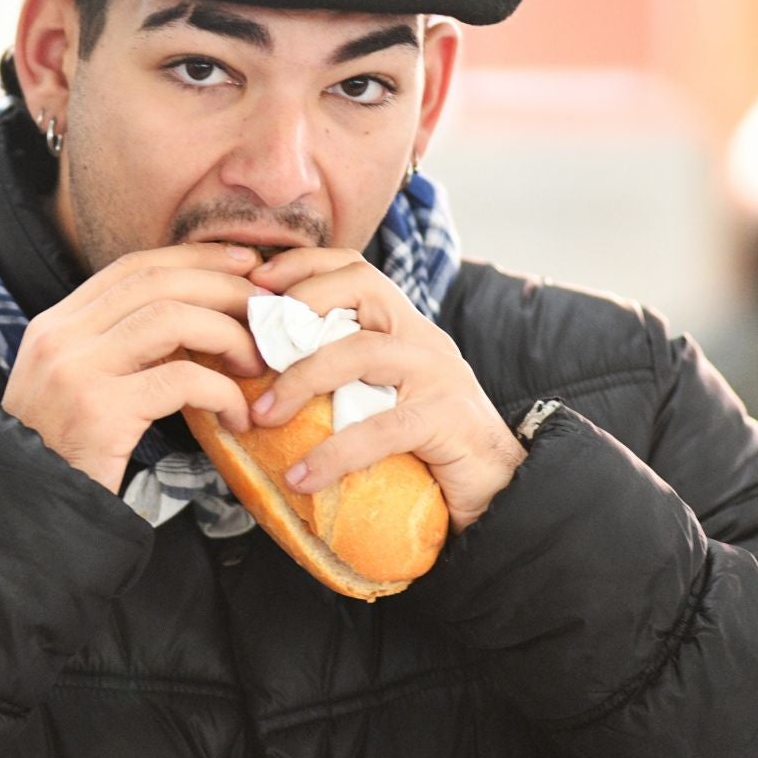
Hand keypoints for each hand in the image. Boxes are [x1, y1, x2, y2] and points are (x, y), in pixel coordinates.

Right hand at [2, 243, 266, 491]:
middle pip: (156, 284)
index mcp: (56, 325)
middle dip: (222, 287)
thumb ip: (119, 352)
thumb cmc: (65, 456)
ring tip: (257, 363)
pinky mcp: (99, 412)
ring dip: (228, 334)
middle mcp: (61, 338)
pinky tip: (237, 417)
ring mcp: (76, 371)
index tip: (244, 264)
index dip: (194, 260)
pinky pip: (180, 381)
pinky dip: (221, 392)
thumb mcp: (79, 388)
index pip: (133, 268)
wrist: (28, 513)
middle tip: (266, 309)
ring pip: (170, 319)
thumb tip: (197, 322)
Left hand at [249, 248, 523, 531]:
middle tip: (255, 344)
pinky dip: (334, 453)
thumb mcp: (378, 403)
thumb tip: (259, 389)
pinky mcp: (447, 419)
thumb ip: (339, 384)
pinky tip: (302, 477)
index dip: (305, 266)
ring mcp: (439, 375)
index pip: (356, 271)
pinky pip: (381, 429)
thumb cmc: (426, 449)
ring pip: (362, 351)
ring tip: (263, 415)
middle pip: (363, 286)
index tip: (256, 281)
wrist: (502, 492)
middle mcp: (422, 340)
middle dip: (302, 301)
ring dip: (302, 379)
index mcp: (403, 329)